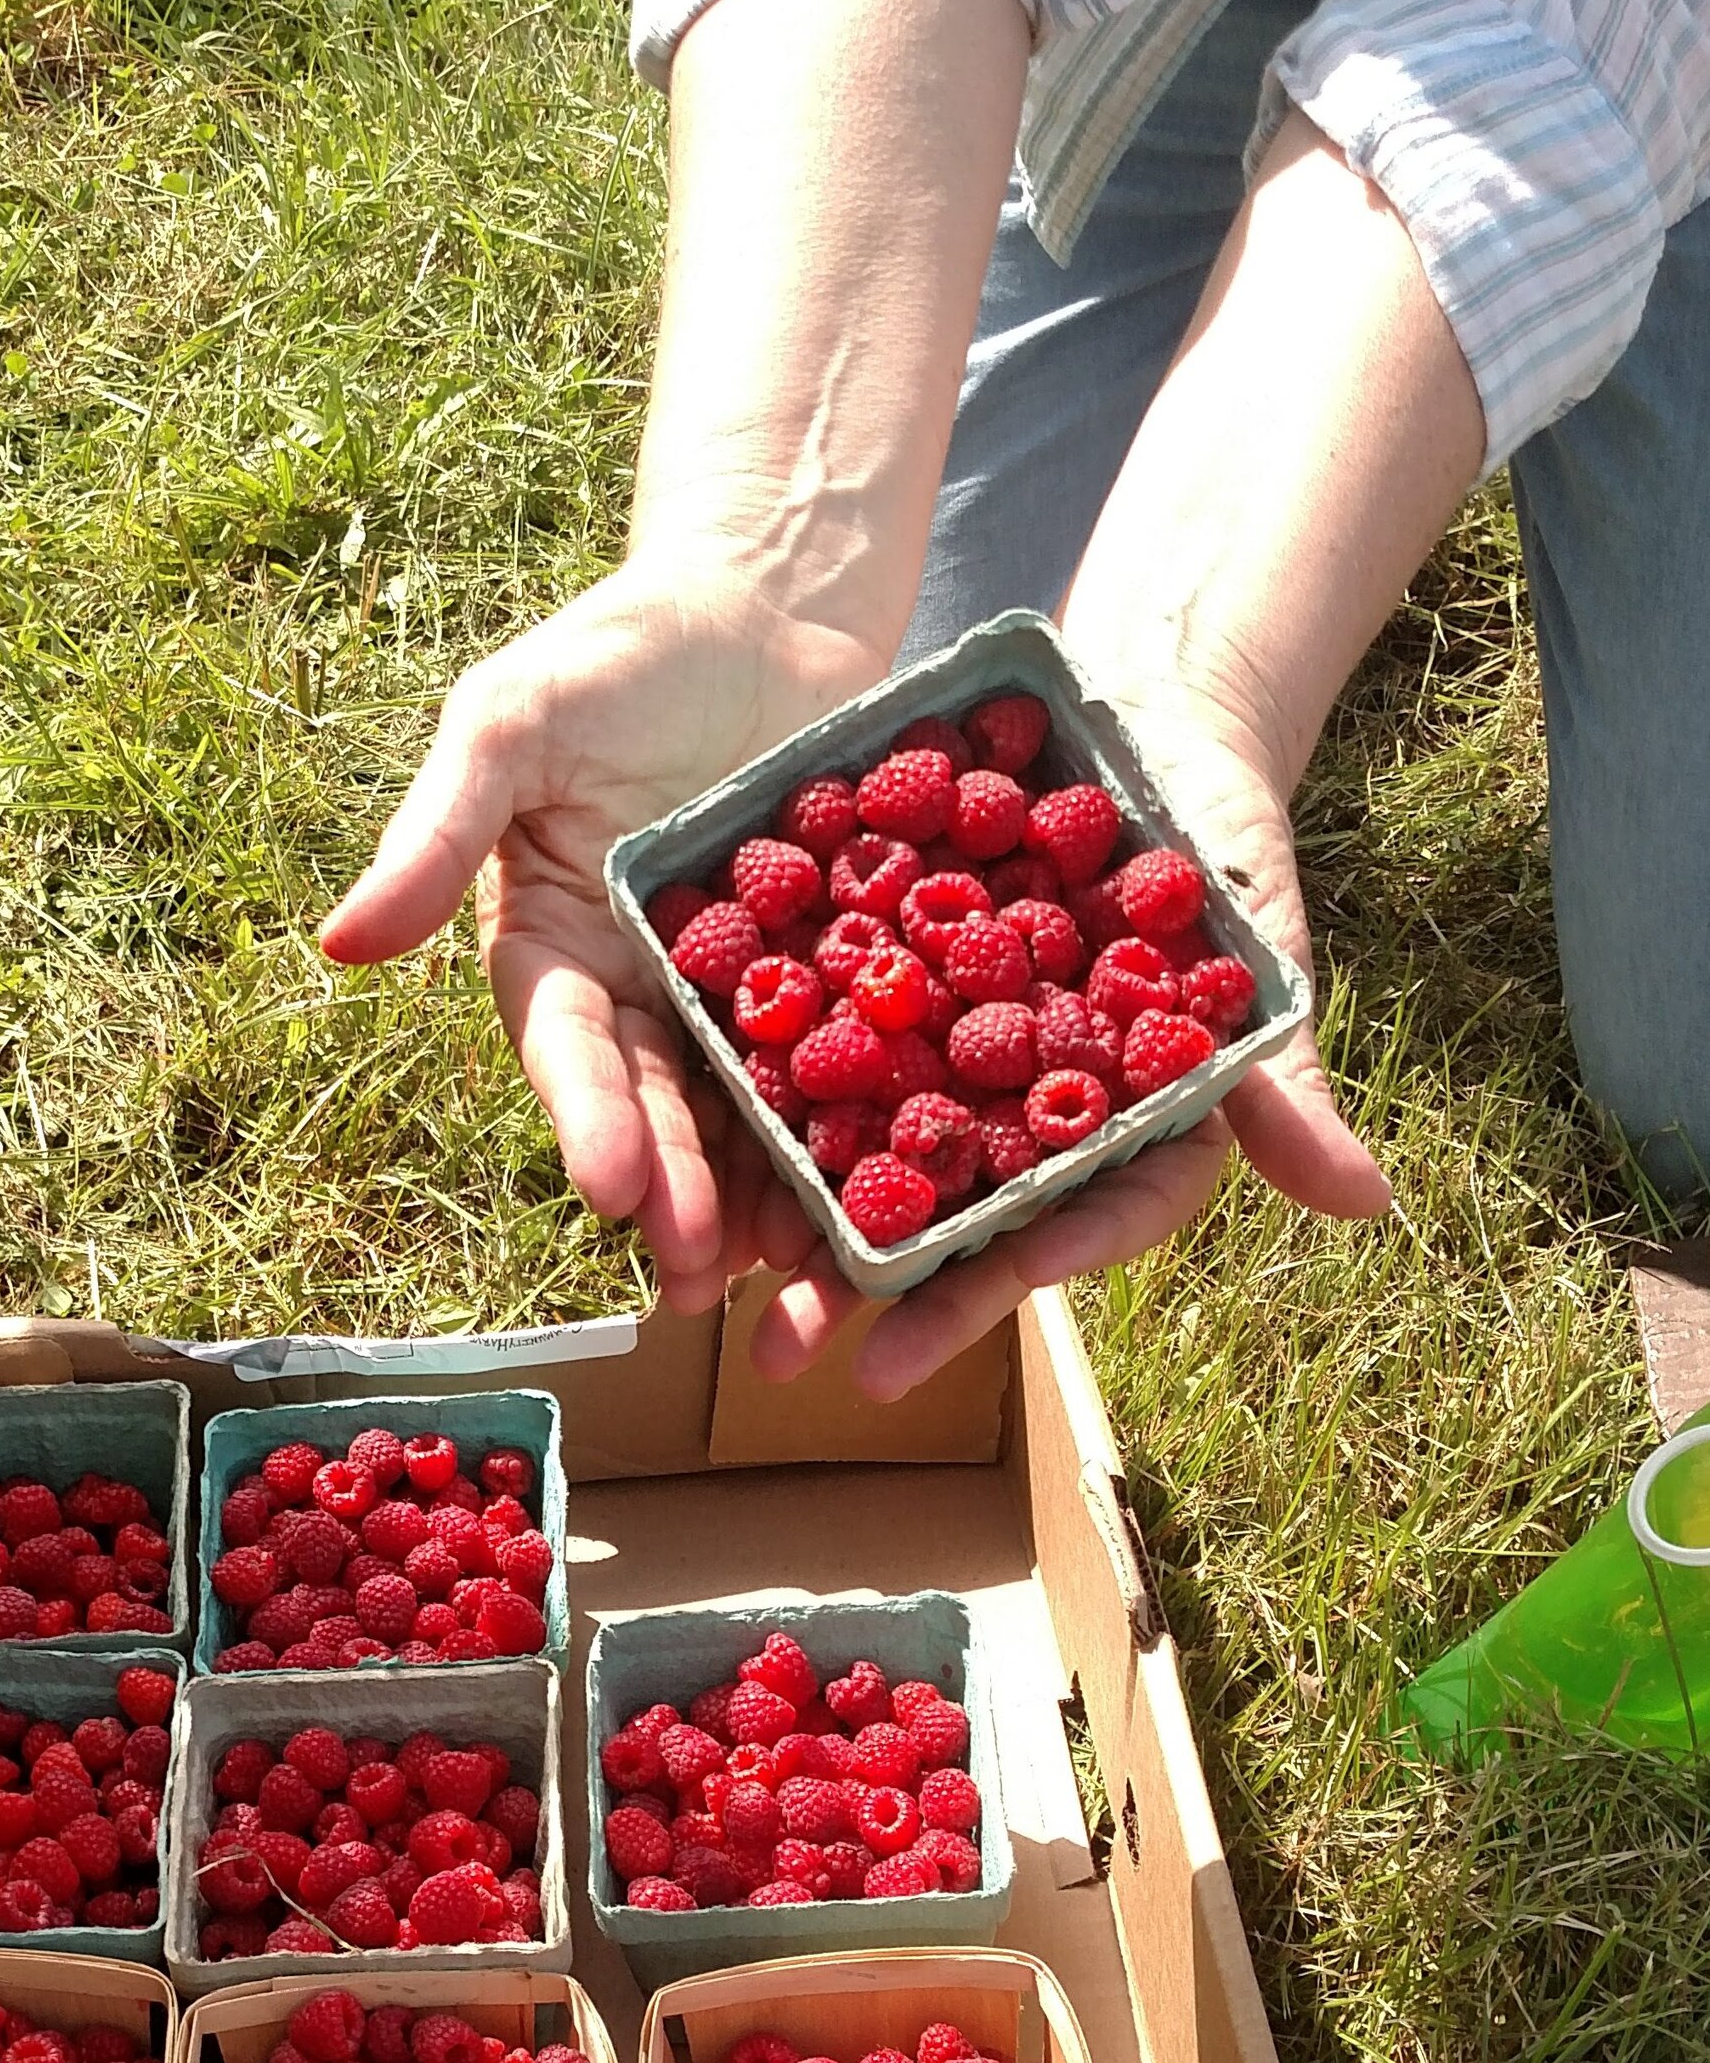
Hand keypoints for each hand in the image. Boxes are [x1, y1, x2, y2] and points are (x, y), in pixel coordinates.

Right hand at [318, 559, 884, 1313]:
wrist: (771, 601)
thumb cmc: (622, 649)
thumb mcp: (510, 721)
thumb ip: (436, 833)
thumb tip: (340, 943)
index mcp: (557, 947)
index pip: (566, 1050)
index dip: (587, 1121)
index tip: (609, 1190)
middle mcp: (640, 989)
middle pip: (657, 1107)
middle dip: (678, 1194)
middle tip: (701, 1270)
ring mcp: (739, 991)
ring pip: (744, 1112)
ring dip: (762, 1196)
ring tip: (791, 1272)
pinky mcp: (833, 973)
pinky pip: (845, 1059)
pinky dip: (859, 1125)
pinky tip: (889, 1191)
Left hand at [745, 681, 1391, 1400]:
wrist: (1142, 712)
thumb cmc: (1221, 838)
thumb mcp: (1251, 950)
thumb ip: (1282, 1081)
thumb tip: (1368, 1206)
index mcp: (1117, 1129)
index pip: (1062, 1229)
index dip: (996, 1285)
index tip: (921, 1337)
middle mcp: (1024, 1111)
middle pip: (949, 1217)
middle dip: (871, 1285)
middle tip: (790, 1350)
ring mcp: (950, 1053)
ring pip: (870, 1147)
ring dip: (798, 1215)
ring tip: (722, 1279)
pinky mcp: (885, 983)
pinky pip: (818, 1040)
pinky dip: (764, 1083)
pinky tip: (695, 1125)